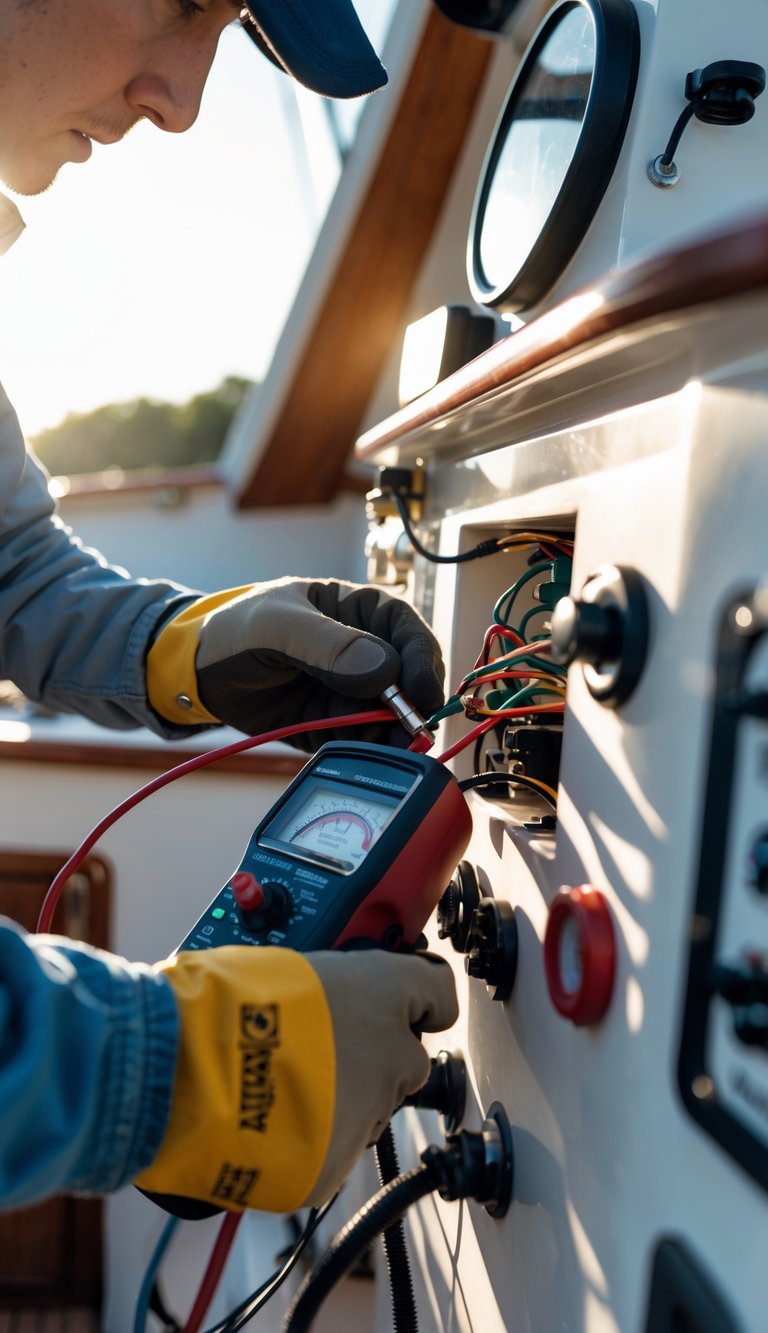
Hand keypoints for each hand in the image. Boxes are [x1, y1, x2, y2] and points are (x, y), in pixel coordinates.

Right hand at [135, 946, 457, 1213]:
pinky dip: (309, 1142)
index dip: (420, 1000)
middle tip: (320, 1051)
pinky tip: (269, 1121)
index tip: (410, 1006)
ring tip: (279, 1084)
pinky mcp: (337, 1165)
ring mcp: (369, 1113)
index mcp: (382, 990)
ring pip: (369, 1107)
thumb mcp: (285, 963)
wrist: (186, 1066)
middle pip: (404, 1058)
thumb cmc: (225, 1004)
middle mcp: (391, 1052)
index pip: (438, 991)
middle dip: (371, 1057)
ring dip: (340, 1099)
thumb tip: (322, 995)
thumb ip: (327, 987)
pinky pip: (333, 1151)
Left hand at [148, 578, 444, 749]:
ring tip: (385, 748)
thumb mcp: (278, 627)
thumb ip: (328, 645)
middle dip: (412, 705)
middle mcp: (365, 651)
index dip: (423, 660)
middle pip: (409, 679)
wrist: (197, 672)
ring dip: (394, 734)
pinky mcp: (336, 724)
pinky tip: (362, 754)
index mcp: (359, 611)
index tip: (425, 691)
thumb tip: (384, 670)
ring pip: (392, 715)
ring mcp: (352, 691)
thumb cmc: (237, 630)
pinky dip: (368, 750)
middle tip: (411, 731)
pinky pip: (364, 739)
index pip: (408, 631)